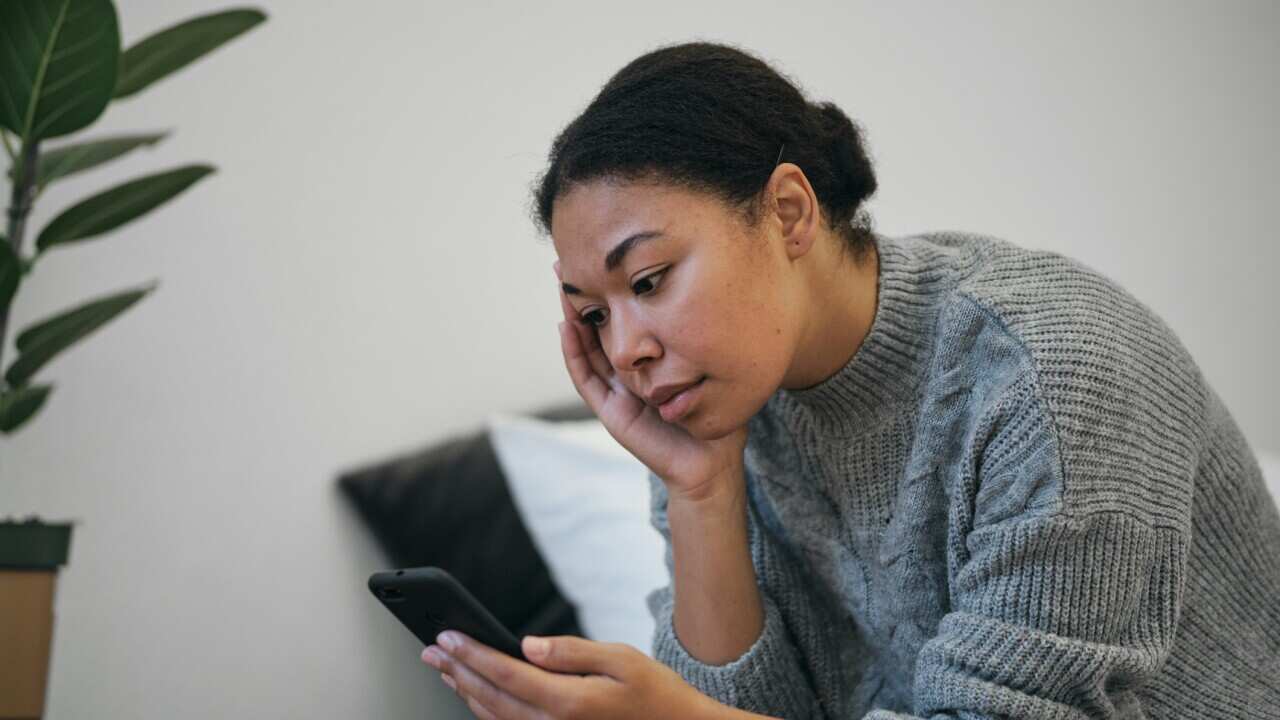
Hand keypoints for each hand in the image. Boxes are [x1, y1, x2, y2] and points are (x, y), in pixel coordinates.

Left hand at [421, 631, 720, 719]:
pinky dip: (485, 709)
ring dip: (465, 691)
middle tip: (430, 648)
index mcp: (570, 702)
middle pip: (491, 698)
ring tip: (445, 667)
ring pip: (495, 717)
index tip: (446, 635)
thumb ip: (571, 651)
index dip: (472, 653)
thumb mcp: (621, 658)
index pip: (507, 674)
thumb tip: (527, 644)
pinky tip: (475, 693)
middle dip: (457, 670)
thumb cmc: (655, 692)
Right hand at [554, 260, 747, 503]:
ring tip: (562, 287)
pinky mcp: (612, 412)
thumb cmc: (716, 415)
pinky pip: (587, 379)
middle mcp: (627, 374)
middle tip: (566, 263)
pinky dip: (574, 353)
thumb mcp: (710, 365)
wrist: (711, 462)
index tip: (599, 259)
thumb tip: (714, 290)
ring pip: (584, 349)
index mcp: (647, 363)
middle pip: (595, 329)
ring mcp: (616, 393)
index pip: (620, 321)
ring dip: (571, 318)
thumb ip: (702, 338)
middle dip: (581, 297)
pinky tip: (567, 326)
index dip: (607, 293)